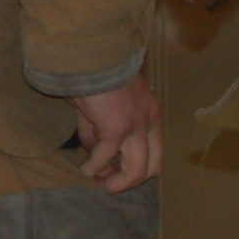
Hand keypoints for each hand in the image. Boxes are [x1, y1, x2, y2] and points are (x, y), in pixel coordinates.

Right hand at [68, 76, 161, 192]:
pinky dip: (93, 167)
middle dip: (131, 180)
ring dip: (118, 182)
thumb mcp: (102, 103)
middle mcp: (150, 121)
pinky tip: (83, 171)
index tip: (115, 171)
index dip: (138, 167)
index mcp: (150, 113)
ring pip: (137, 170)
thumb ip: (100, 128)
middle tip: (109, 184)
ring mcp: (136, 126)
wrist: (89, 54)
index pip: (155, 152)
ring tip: (98, 184)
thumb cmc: (94, 72)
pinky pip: (104, 156)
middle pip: (152, 167)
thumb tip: (93, 152)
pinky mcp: (117, 128)